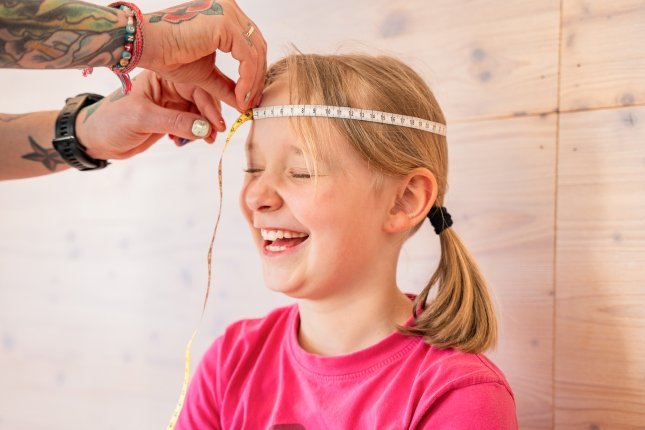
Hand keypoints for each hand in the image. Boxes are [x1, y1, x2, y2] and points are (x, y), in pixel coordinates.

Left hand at [76, 70, 224, 160]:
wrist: (96, 139)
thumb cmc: (111, 121)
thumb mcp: (143, 119)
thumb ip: (175, 122)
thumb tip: (205, 128)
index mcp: (162, 77)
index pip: (195, 86)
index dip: (209, 105)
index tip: (218, 124)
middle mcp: (170, 87)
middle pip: (202, 98)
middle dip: (210, 117)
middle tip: (213, 136)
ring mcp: (171, 103)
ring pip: (200, 113)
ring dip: (204, 128)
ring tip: (204, 141)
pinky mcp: (171, 119)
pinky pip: (192, 124)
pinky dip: (194, 133)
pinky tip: (183, 142)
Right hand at [140, 0, 266, 111]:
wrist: (146, 46)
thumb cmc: (167, 55)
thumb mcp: (205, 74)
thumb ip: (227, 85)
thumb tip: (244, 102)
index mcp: (224, 15)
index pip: (251, 44)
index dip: (254, 73)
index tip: (250, 98)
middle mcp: (229, 8)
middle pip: (257, 47)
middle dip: (257, 79)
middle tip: (252, 103)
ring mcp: (227, 12)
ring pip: (256, 52)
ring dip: (253, 82)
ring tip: (245, 104)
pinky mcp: (225, 22)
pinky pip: (248, 56)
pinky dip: (248, 79)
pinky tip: (241, 97)